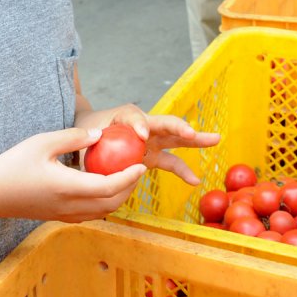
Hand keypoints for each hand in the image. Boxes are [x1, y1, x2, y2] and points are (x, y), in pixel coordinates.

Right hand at [0, 127, 146, 223]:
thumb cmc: (12, 165)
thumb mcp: (42, 142)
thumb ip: (73, 138)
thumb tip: (100, 135)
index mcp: (68, 187)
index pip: (109, 186)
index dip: (129, 177)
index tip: (142, 165)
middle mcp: (70, 205)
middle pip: (111, 204)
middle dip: (129, 188)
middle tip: (137, 170)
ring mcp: (64, 215)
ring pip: (102, 212)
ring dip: (118, 197)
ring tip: (124, 177)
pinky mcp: (58, 217)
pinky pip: (90, 214)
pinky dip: (104, 202)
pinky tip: (102, 187)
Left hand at [78, 104, 220, 184]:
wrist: (88, 134)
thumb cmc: (83, 136)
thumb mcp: (81, 138)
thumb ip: (86, 148)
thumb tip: (88, 161)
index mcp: (122, 116)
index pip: (133, 116)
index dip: (139, 123)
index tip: (141, 134)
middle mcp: (141, 124)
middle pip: (164, 122)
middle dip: (179, 126)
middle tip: (192, 133)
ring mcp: (151, 139)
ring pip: (176, 137)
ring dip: (195, 139)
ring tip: (215, 139)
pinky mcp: (153, 153)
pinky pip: (172, 161)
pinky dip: (183, 170)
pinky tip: (195, 181)